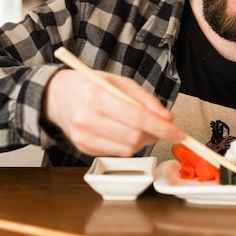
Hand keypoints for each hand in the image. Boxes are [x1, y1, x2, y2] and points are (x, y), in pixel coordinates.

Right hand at [43, 69, 183, 155]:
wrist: (57, 95)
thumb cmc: (92, 85)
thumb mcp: (119, 81)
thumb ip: (145, 99)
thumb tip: (168, 118)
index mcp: (97, 96)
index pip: (137, 118)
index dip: (161, 128)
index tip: (178, 133)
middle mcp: (87, 118)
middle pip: (133, 137)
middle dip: (155, 135)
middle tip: (162, 127)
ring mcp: (83, 136)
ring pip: (127, 149)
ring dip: (143, 141)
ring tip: (141, 127)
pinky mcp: (82, 148)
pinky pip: (116, 153)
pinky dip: (128, 145)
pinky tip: (124, 131)